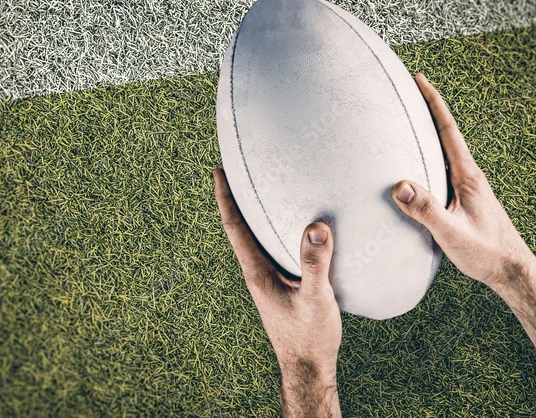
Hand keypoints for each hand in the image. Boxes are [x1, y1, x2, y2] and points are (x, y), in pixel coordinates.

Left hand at [213, 166, 341, 416]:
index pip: (235, 227)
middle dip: (236, 197)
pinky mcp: (281, 286)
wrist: (308, 368)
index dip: (225, 197)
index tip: (219, 170)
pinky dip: (275, 230)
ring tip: (262, 186)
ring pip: (255, 239)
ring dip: (255, 213)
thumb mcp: (316, 299)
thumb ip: (315, 264)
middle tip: (237, 166)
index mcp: (257, 273)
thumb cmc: (309, 337)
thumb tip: (316, 227)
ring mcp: (268, 280)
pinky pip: (273, 249)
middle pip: (240, 227)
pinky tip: (292, 225)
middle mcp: (257, 273)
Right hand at [390, 73, 535, 288]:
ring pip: (445, 153)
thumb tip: (400, 186)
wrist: (513, 271)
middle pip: (446, 135)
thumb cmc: (487, 254)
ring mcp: (469, 189)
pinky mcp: (466, 201)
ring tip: (408, 122)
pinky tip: (419, 168)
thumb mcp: (452, 233)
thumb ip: (427, 210)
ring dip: (429, 135)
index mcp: (468, 177)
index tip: (420, 79)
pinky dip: (429, 158)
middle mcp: (470, 177)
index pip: (448, 131)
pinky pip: (443, 171)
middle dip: (428, 111)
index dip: (434, 103)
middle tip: (409, 90)